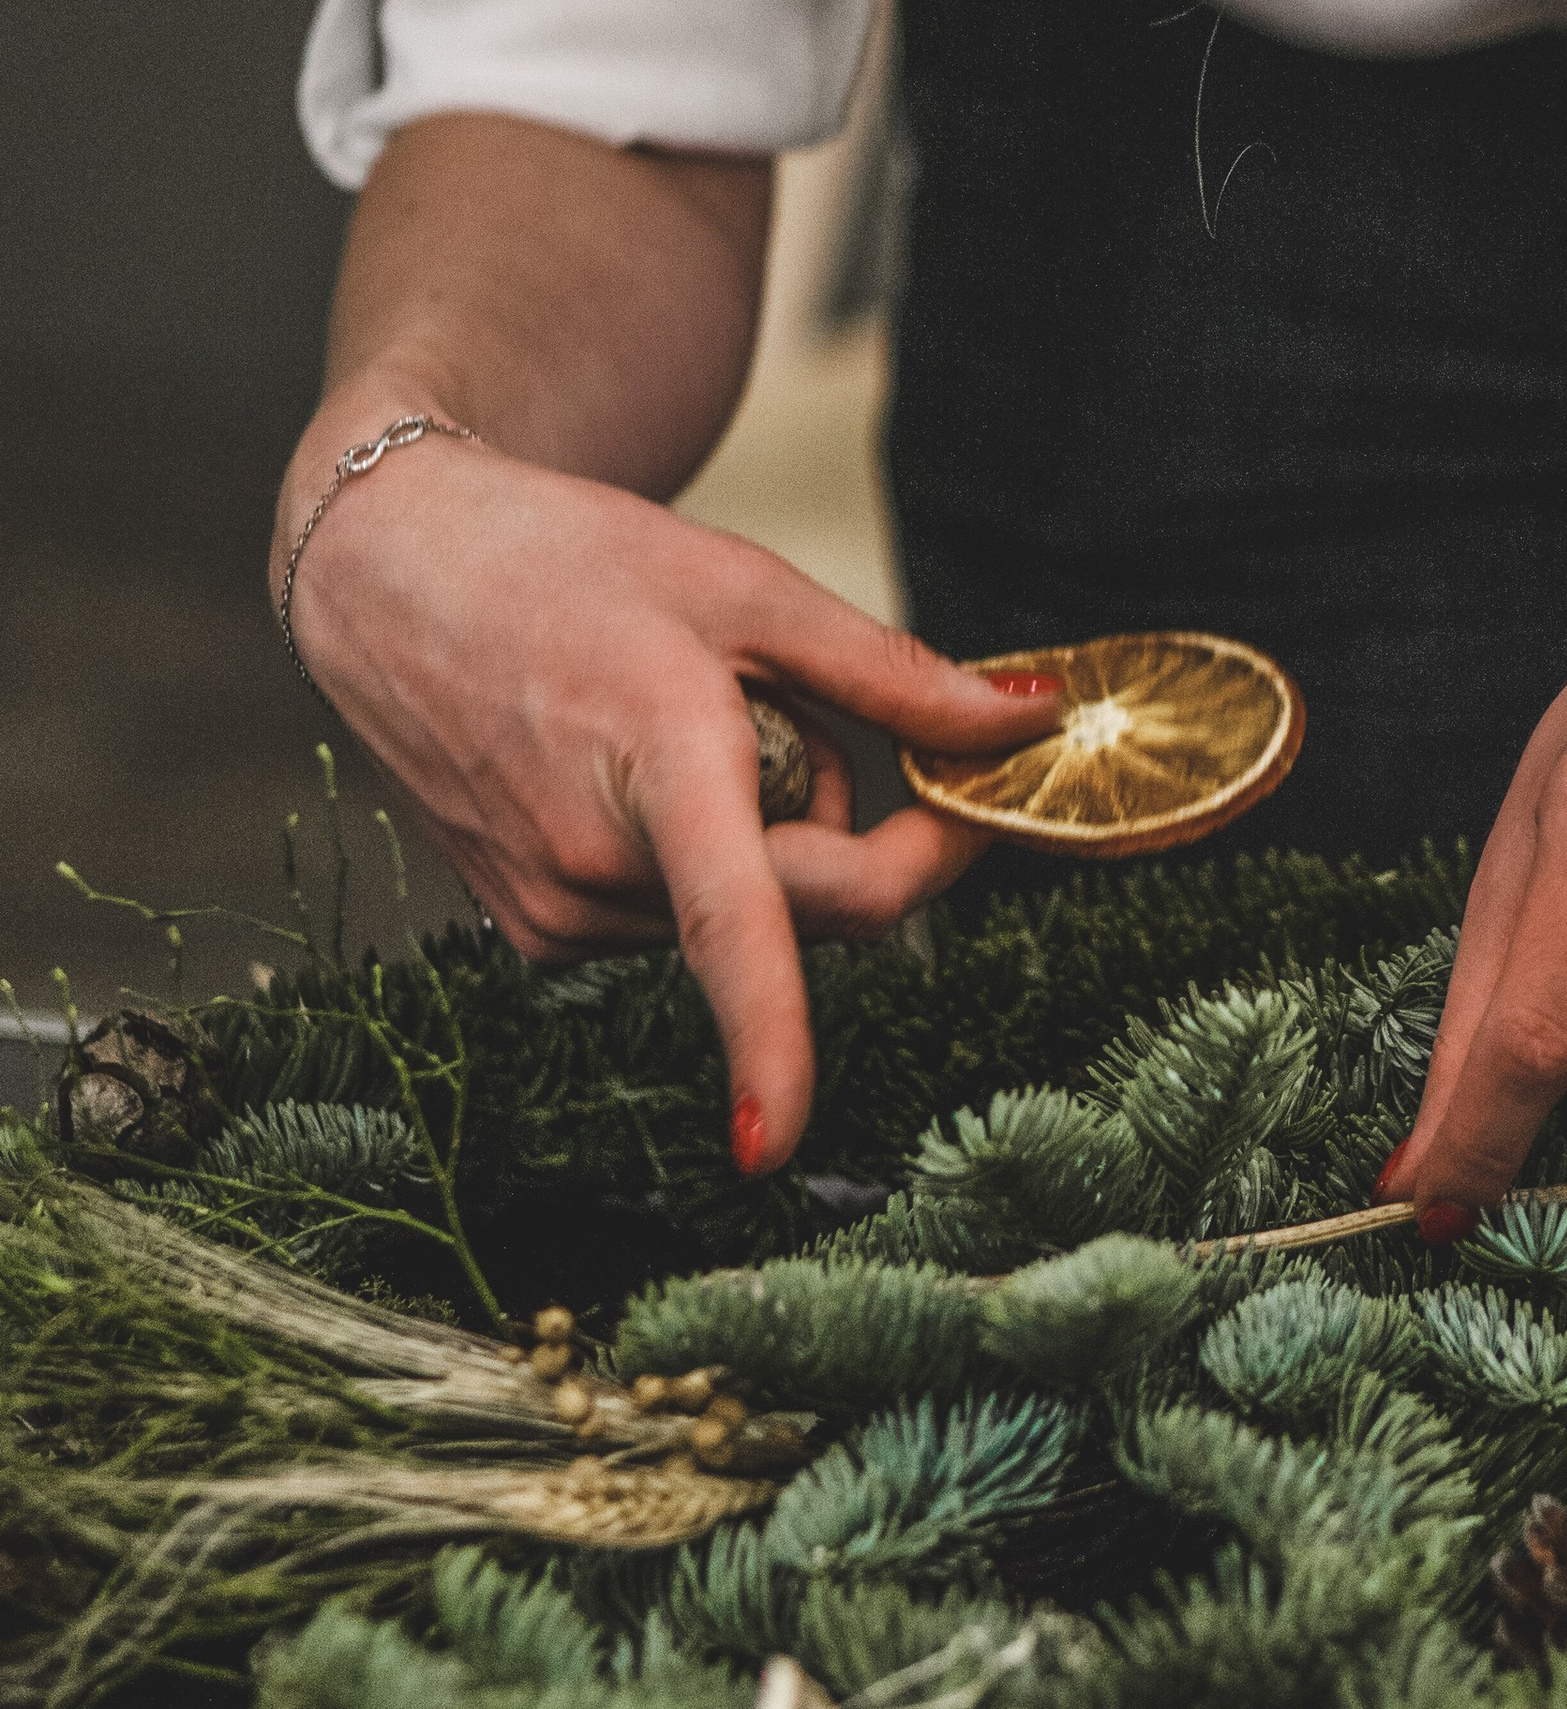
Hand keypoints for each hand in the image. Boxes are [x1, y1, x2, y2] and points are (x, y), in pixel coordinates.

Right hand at [272, 406, 1060, 1168]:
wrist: (394, 573)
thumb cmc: (568, 561)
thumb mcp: (748, 589)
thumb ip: (896, 675)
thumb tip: (1029, 719)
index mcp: (657, 767)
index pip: (730, 931)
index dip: (766, 1046)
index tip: (774, 1147)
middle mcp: (595, 867)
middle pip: (808, 913)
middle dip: (872, 837)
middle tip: (862, 723)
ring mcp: (556, 913)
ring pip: (753, 921)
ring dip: (778, 840)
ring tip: (699, 723)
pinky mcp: (535, 932)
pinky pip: (683, 923)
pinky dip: (708, 862)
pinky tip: (643, 769)